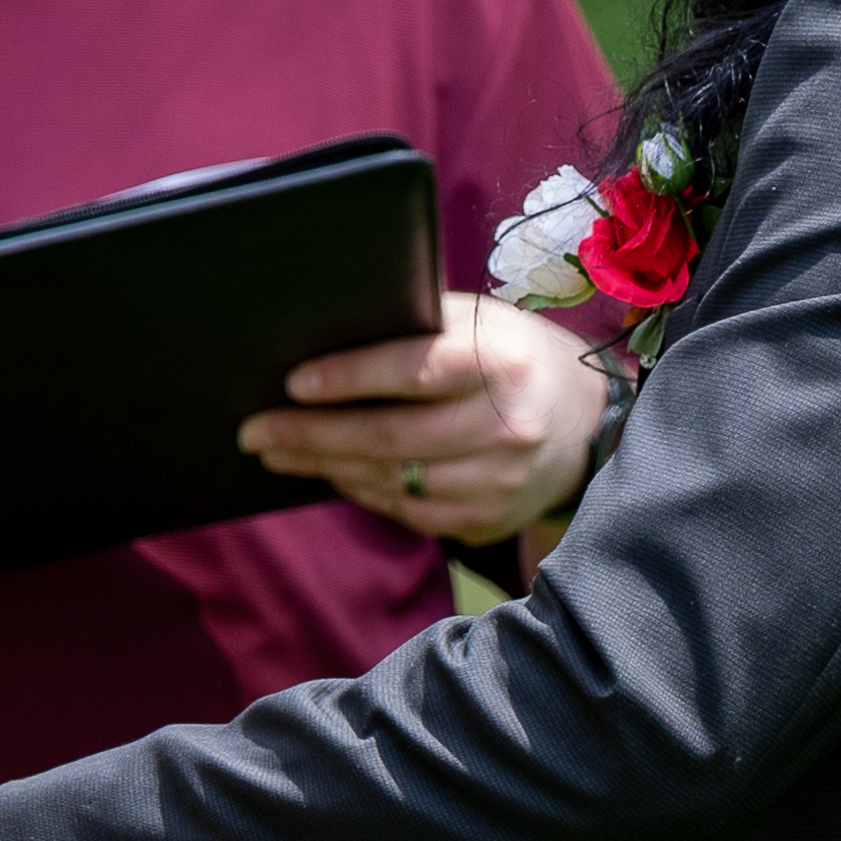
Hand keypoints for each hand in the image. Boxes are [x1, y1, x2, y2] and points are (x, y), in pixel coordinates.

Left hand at [238, 292, 609, 544]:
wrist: (586, 422)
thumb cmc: (510, 355)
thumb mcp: (477, 321)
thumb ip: (415, 327)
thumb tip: (326, 335)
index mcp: (501, 361)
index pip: (415, 370)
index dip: (350, 378)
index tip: (293, 384)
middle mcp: (505, 425)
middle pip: (390, 437)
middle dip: (312, 434)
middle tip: (255, 430)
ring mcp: (501, 481)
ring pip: (393, 481)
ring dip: (325, 467)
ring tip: (277, 451)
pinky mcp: (490, 519)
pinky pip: (410, 513)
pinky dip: (363, 491)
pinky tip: (329, 473)